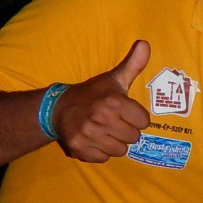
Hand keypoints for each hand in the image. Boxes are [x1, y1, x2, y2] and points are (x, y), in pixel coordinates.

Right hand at [52, 41, 151, 162]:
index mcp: (114, 102)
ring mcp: (89, 135)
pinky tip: (93, 139)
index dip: (136, 117)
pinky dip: (100, 152)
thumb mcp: (113, 79)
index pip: (144, 122)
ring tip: (104, 130)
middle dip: (126, 130)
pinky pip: (103, 158)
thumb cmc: (92, 94)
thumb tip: (146, 43)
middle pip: (134, 137)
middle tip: (113, 122)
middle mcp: (101, 119)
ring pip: (120, 150)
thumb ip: (133, 65)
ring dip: (115, 143)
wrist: (57, 108)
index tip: (124, 112)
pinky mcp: (79, 149)